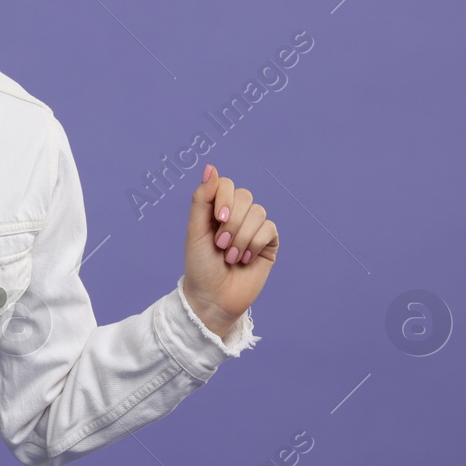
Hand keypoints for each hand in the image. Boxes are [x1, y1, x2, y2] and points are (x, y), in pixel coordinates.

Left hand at [183, 164, 278, 334]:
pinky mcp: (269, 244)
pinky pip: (269, 229)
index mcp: (216, 209)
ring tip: (230, 256)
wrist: (212, 298)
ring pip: (258, 213)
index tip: (217, 220)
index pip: (227, 184)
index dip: (224, 198)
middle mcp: (237, 215)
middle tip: (220, 245)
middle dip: (231, 223)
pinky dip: (255, 244)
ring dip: (241, 237)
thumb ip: (202, 199)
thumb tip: (210, 167)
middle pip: (244, 197)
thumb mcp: (195, 230)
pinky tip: (245, 259)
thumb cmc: (200, 266)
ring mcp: (254, 229)